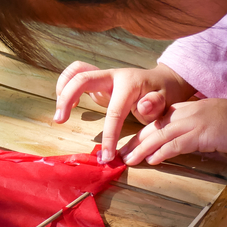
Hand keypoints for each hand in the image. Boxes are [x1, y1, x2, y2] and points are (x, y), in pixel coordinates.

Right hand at [54, 62, 195, 162]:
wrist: (163, 82)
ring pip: (76, 71)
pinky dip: (66, 85)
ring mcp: (104, 76)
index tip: (105, 156)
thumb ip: (156, 104)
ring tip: (60, 112)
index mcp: (130, 84)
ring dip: (63, 88)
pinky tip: (69, 104)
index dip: (108, 135)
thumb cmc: (163, 95)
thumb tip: (143, 106)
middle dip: (67, 98)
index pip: (114, 111)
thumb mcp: (166, 102)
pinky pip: (76, 75)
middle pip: (82, 78)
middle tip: (60, 121)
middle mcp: (113, 76)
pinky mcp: (97, 80)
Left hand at [120, 98, 226, 165]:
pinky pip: (176, 144)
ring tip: (130, 160)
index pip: (158, 121)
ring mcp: (193, 122)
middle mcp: (186, 113)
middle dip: (136, 142)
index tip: (129, 144)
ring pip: (160, 136)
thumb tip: (181, 143)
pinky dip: (162, 152)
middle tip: (122, 154)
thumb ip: (193, 129)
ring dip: (143, 149)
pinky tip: (152, 160)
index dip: (142, 133)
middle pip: (154, 127)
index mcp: (187, 109)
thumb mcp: (209, 121)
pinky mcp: (201, 134)